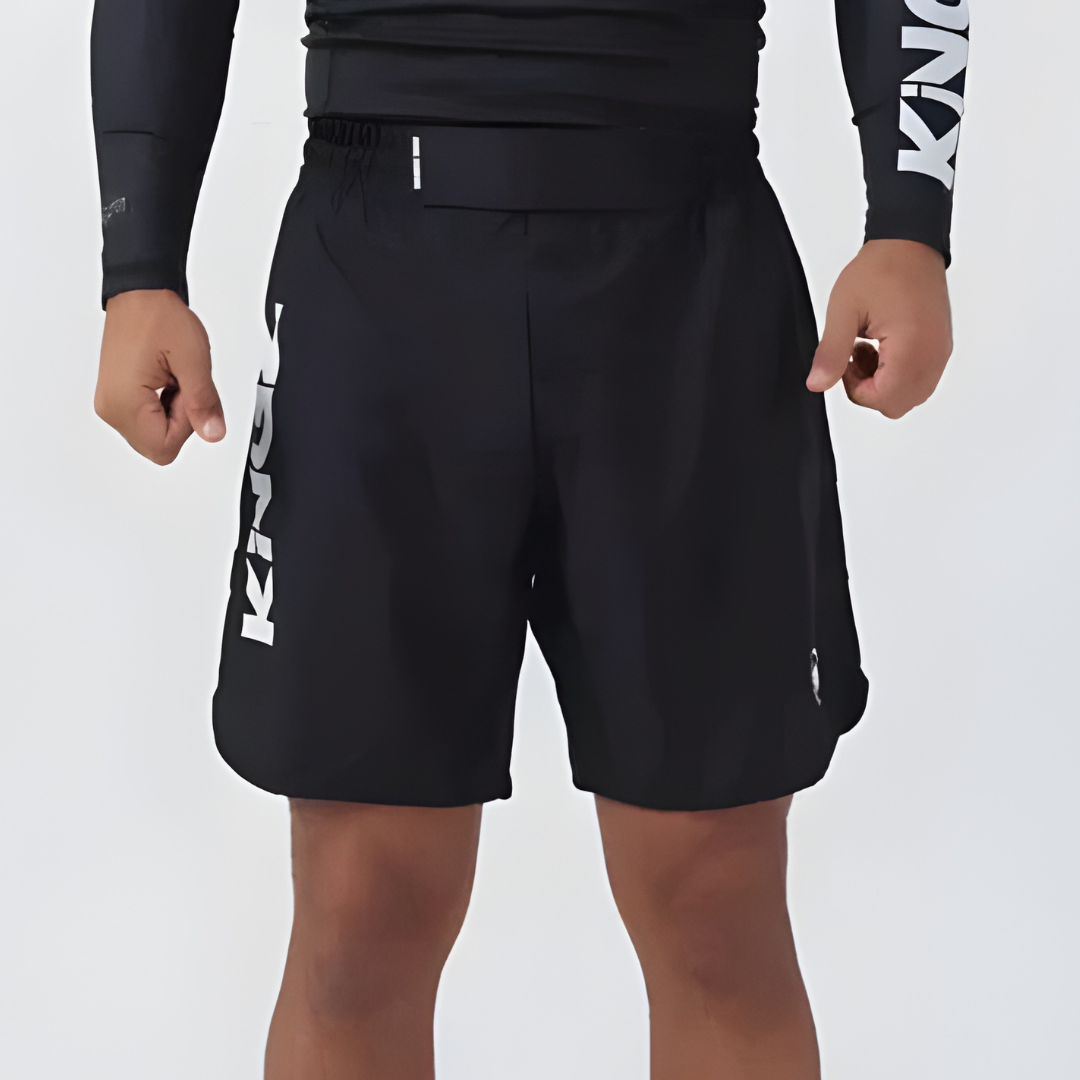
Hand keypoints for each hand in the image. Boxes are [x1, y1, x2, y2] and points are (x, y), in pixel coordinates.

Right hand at [95, 289, 224, 464]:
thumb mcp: (194, 362)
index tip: (188, 394)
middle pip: (158, 445)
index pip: (164, 448)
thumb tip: (213, 434)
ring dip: (173, 411)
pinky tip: (165, 379)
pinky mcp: (116, 396)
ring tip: (172, 376)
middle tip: (181, 384)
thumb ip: (204, 403)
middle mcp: (111, 409)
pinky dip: (164, 404)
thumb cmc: (158, 317)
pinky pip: (146, 418)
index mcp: (123, 404)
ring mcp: (111, 403)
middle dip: (180, 421)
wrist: (139, 294)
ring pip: (154, 433)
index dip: (187, 426)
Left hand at [806, 239, 952, 418]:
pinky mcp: (940, 345)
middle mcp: (933, 355)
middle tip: (856, 358)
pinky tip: (884, 346)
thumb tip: (818, 384)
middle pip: (899, 404)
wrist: (910, 243)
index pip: (885, 399)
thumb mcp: (844, 311)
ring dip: (885, 382)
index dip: (857, 390)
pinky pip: (921, 377)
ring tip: (869, 349)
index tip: (846, 362)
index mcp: (912, 348)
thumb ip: (831, 353)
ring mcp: (940, 351)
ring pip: (911, 394)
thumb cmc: (881, 269)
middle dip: (871, 390)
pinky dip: (900, 373)